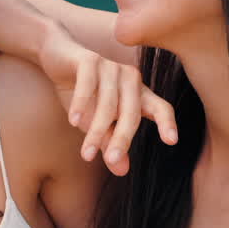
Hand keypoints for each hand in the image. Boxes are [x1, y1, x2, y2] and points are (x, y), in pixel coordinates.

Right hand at [36, 23, 176, 176]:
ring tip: (85, 153)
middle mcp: (130, 78)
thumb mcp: (96, 120)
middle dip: (122, 139)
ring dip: (96, 130)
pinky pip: (88, 85)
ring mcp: (111, 67)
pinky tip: (73, 121)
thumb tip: (122, 170)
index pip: (161, 107)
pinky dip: (81, 104)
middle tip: (111, 160)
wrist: (57, 56)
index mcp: (138, 93)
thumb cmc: (82, 91)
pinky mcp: (89, 60)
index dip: (167, 123)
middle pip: (132, 113)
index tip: (171, 141)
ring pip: (108, 105)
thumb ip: (110, 142)